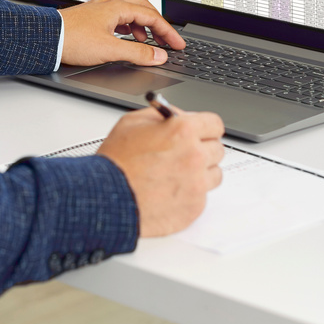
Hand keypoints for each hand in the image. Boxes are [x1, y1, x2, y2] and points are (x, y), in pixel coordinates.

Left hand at [59, 0, 186, 66]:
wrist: (45, 39)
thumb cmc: (71, 40)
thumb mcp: (110, 50)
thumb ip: (137, 53)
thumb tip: (158, 55)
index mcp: (117, 8)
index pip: (152, 16)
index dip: (168, 31)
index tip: (178, 44)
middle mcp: (109, 5)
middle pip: (143, 7)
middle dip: (158, 24)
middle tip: (166, 39)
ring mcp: (100, 10)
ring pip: (129, 12)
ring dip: (142, 25)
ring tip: (146, 42)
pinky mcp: (92, 18)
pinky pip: (117, 18)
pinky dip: (128, 27)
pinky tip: (125, 38)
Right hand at [97, 105, 224, 236]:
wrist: (106, 198)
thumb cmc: (115, 163)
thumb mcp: (132, 123)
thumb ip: (162, 116)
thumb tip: (178, 116)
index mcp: (183, 131)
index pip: (215, 124)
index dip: (206, 128)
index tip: (202, 133)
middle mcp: (195, 156)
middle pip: (217, 149)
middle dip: (203, 150)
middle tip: (185, 155)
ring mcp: (197, 184)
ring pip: (214, 174)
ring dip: (201, 173)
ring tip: (177, 175)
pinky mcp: (194, 207)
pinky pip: (203, 197)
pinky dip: (191, 195)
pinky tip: (171, 192)